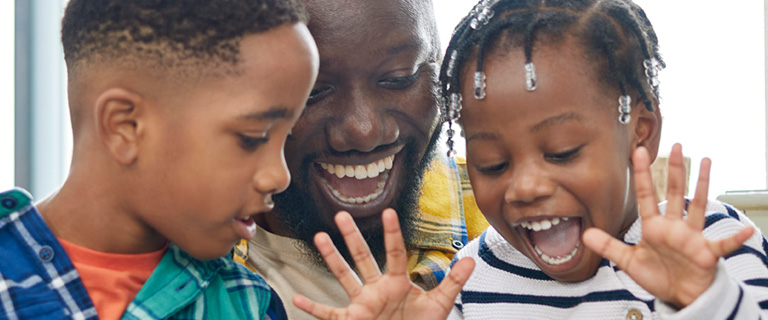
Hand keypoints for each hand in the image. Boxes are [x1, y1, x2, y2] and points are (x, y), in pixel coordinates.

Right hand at [292, 208, 475, 319]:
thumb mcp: (439, 305)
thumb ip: (454, 282)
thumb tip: (472, 259)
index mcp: (396, 282)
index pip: (394, 253)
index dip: (392, 233)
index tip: (388, 211)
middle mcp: (376, 289)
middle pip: (363, 257)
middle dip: (353, 237)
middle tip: (342, 214)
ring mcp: (362, 304)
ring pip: (344, 276)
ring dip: (332, 258)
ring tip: (319, 237)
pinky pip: (329, 313)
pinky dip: (313, 307)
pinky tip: (297, 298)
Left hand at [583, 144, 753, 308]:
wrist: (679, 295)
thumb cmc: (658, 276)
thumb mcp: (628, 261)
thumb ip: (608, 246)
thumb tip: (586, 234)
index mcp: (653, 227)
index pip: (645, 195)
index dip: (641, 174)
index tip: (638, 152)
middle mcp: (673, 227)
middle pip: (673, 192)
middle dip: (673, 169)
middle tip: (676, 145)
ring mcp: (691, 237)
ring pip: (698, 206)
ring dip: (702, 185)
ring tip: (707, 161)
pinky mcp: (706, 253)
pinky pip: (724, 245)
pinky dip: (736, 238)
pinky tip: (747, 229)